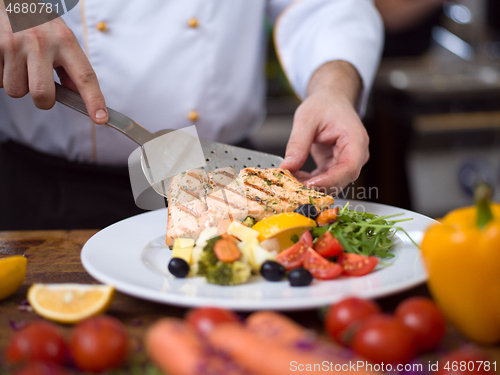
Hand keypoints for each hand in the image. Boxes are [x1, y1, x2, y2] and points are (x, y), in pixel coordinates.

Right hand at [0, 5, 107, 122]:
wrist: (9, 1)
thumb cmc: (39, 24)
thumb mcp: (62, 39)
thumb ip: (72, 68)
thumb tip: (80, 96)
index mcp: (65, 41)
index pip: (85, 76)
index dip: (94, 100)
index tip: (101, 118)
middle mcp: (41, 43)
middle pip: (42, 95)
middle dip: (42, 100)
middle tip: (41, 86)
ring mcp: (15, 45)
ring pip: (16, 91)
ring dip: (19, 85)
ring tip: (20, 64)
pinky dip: (2, 76)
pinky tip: (7, 60)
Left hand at [280, 61, 368, 194]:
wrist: (330, 100)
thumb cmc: (324, 105)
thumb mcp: (306, 120)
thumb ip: (297, 144)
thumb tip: (287, 168)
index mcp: (355, 139)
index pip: (349, 168)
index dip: (330, 180)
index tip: (309, 184)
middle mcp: (355, 154)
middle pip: (341, 180)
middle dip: (317, 186)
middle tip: (293, 186)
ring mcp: (346, 162)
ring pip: (331, 183)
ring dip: (310, 185)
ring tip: (289, 180)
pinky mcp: (335, 166)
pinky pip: (323, 179)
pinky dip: (308, 180)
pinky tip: (294, 176)